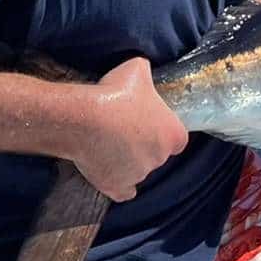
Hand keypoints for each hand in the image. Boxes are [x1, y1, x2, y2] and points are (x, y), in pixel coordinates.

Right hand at [75, 57, 188, 201]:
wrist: (84, 118)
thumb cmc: (115, 93)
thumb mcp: (138, 69)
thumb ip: (147, 74)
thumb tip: (144, 71)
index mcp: (173, 134)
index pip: (176, 138)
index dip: (163, 131)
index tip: (148, 122)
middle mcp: (160, 158)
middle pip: (157, 154)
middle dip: (145, 144)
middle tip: (124, 129)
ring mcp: (138, 174)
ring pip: (138, 170)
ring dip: (128, 160)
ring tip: (108, 142)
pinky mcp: (116, 186)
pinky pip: (124, 191)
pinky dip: (120, 185)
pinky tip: (113, 175)